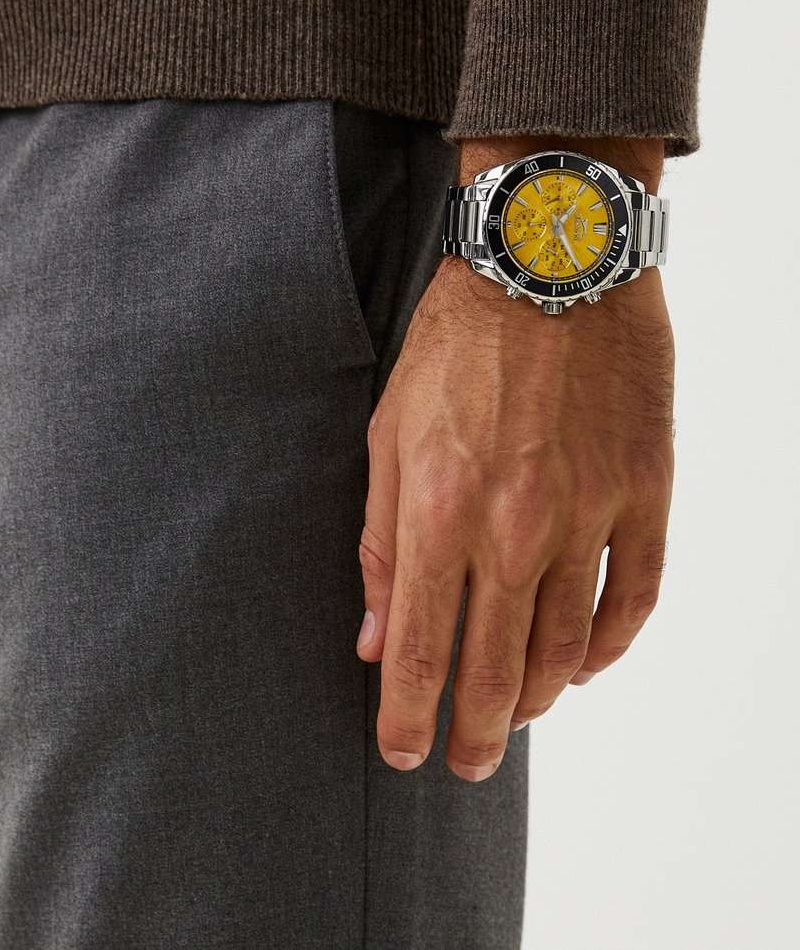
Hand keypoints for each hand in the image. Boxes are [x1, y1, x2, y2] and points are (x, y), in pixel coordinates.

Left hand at [355, 135, 673, 782]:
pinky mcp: (645, 490)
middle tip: (464, 762)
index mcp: (440, 508)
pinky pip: (636, 597)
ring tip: (515, 716)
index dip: (406, 717)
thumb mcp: (390, 433)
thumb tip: (376, 639)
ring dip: (537, 697)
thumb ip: (382, 542)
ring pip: (567, 647)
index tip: (399, 751)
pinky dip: (610, 647)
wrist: (550, 260)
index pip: (420, 651)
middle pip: (495, 668)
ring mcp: (591, 511)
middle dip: (473, 732)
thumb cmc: (457, 343)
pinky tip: (582, 664)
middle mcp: (517, 524)